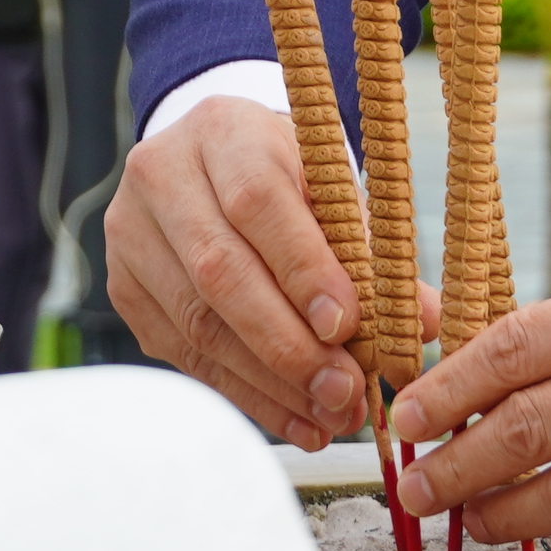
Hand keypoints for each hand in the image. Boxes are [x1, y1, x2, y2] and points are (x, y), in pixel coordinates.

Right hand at [107, 97, 435, 449]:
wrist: (209, 161)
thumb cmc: (282, 172)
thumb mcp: (329, 183)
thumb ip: (373, 247)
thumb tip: (424, 320)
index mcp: (223, 132)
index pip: (257, 202)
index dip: (302, 268)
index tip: (346, 325)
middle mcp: (161, 176)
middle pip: (220, 270)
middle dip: (288, 342)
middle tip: (345, 390)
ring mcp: (132, 235)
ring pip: (198, 322)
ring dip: (271, 381)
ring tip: (329, 415)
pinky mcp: (126, 289)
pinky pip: (185, 354)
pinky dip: (245, 394)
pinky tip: (294, 418)